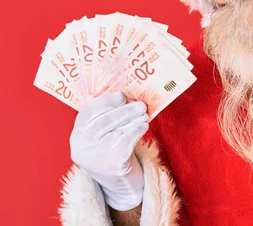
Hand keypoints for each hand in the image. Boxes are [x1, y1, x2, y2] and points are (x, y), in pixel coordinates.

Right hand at [70, 91, 148, 210]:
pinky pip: (127, 140)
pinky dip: (137, 130)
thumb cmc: (115, 154)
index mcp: (77, 137)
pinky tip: (144, 126)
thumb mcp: (105, 136)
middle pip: (104, 120)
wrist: (122, 187)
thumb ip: (108, 118)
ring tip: (145, 114)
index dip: (105, 101)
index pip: (87, 112)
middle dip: (125, 110)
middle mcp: (81, 147)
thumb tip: (127, 96)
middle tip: (141, 105)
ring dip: (133, 118)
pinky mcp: (112, 164)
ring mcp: (95, 156)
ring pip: (116, 129)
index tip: (121, 96)